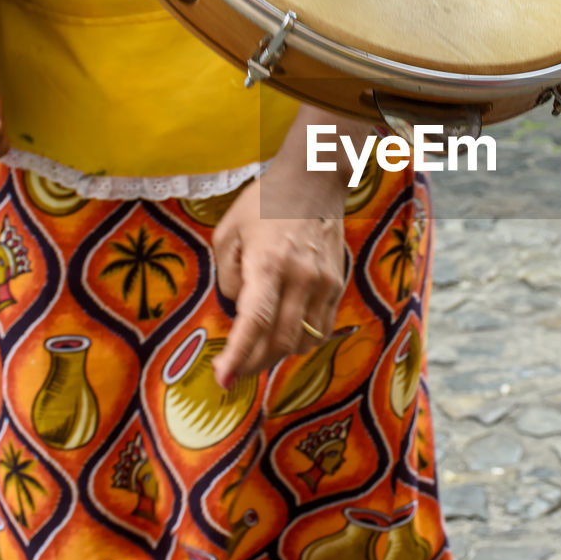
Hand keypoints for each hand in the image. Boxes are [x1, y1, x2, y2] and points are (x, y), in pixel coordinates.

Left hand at [210, 167, 346, 385]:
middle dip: (254, 364)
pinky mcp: (338, 284)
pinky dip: (301, 340)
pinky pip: (321, 328)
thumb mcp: (228, 231)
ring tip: (258, 353)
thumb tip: (240, 309)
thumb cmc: (264, 203)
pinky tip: (285, 335)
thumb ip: (228, 276)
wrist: (315, 180)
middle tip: (233, 371)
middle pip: (281, 341)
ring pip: (304, 341)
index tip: (222, 379)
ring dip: (278, 355)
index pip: (255, 321)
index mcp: (268, 263)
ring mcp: (324, 283)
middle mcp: (301, 278)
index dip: (238, 356)